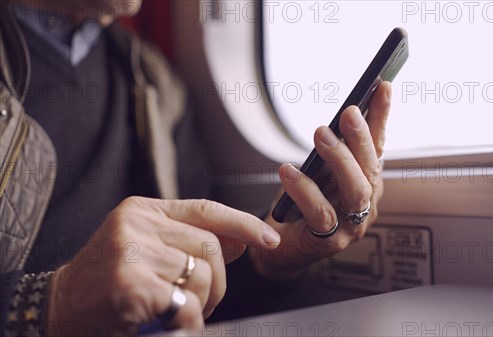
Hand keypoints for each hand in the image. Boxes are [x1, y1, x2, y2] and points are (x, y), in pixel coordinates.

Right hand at [45, 197, 279, 335]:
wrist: (59, 310)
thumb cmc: (108, 283)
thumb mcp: (147, 250)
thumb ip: (189, 242)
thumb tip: (240, 241)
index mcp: (143, 210)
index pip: (206, 209)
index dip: (243, 224)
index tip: (269, 237)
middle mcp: (136, 223)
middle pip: (211, 247)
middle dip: (218, 282)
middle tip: (201, 302)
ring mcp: (131, 251)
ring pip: (203, 275)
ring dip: (201, 304)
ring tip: (178, 312)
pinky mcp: (131, 282)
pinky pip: (186, 302)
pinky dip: (187, 320)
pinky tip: (167, 321)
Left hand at [255, 82, 391, 278]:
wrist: (281, 248)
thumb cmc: (301, 207)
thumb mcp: (319, 171)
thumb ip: (333, 150)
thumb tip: (340, 115)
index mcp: (365, 183)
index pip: (378, 146)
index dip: (382, 117)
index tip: (383, 86)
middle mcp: (365, 204)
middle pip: (371, 168)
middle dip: (362, 137)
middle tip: (349, 111)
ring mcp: (351, 225)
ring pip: (356, 190)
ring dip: (341, 159)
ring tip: (321, 134)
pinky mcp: (329, 241)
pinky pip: (320, 214)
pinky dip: (305, 191)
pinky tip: (289, 171)